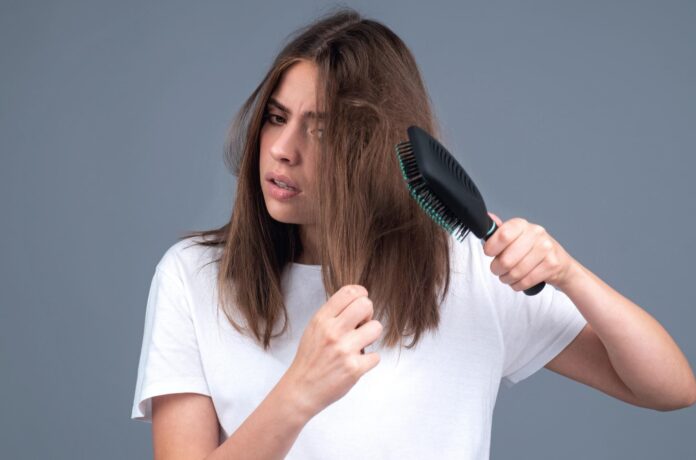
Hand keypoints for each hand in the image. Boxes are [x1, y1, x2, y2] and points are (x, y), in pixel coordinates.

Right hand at [282, 285, 382, 418]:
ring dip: (371, 336)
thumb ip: (333, 315)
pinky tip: (356, 363)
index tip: (361, 303)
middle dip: (368, 313)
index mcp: (322, 319)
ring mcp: (345, 350)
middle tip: (361, 325)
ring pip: (376, 328)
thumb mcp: (314, 329)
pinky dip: (368, 361)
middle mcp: (333, 332)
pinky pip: (376, 356)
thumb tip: (358, 301)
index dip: (361, 294)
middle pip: (366, 305)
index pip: (349, 292)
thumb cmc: (310, 359)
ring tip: (360, 344)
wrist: (301, 390)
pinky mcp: (354, 369)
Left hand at [483, 212, 576, 291]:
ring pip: (515, 272)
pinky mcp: (552, 264)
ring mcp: (545, 248)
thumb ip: (500, 232)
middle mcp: (535, 233)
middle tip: (498, 269)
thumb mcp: (514, 237)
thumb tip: (488, 218)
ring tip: (508, 276)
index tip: (489, 253)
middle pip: (506, 259)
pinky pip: (526, 281)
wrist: (559, 261)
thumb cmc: (531, 249)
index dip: (491, 248)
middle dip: (497, 269)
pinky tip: (519, 281)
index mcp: (521, 224)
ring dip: (507, 278)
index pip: (502, 235)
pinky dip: (518, 285)